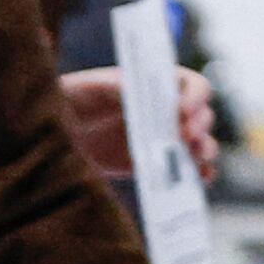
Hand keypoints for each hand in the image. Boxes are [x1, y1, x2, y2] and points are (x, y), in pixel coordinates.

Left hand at [59, 66, 215, 184]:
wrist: (59, 132)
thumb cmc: (74, 99)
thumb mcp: (91, 89)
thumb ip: (113, 87)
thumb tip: (132, 88)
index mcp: (160, 84)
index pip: (194, 85)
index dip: (195, 97)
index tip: (182, 111)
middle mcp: (170, 110)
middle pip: (203, 116)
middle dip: (199, 126)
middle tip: (184, 137)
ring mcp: (166, 138)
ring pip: (200, 143)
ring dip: (203, 149)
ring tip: (195, 156)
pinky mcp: (157, 163)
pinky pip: (188, 169)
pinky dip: (198, 174)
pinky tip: (198, 179)